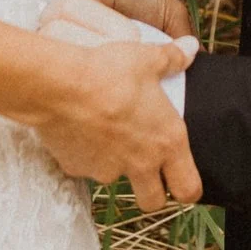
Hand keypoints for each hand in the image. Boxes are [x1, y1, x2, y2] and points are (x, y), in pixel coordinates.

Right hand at [30, 3, 201, 213]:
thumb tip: (190, 47)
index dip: (188, 187)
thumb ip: (172, 58)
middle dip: (152, 192)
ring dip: (115, 166)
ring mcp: (106, 170)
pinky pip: (84, 167)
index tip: (181, 180)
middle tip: (147, 171)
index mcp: (167, 141)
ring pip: (116, 181)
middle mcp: (140, 163)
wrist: (60, 85)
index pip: (189, 188)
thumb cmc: (109, 72)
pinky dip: (84, 155)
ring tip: (106, 134)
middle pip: (153, 202)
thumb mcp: (147, 59)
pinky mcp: (78, 168)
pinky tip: (79, 129)